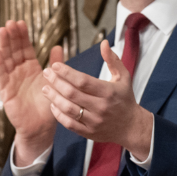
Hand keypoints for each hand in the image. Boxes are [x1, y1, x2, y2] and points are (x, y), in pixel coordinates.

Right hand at [0, 19, 60, 166]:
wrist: (41, 127)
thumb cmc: (47, 106)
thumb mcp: (54, 82)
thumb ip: (55, 65)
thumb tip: (59, 46)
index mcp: (31, 69)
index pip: (25, 49)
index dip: (22, 36)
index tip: (20, 22)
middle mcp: (19, 73)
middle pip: (14, 51)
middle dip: (12, 37)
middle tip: (10, 23)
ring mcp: (11, 81)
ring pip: (6, 60)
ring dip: (3, 45)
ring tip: (1, 31)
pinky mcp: (6, 92)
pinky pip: (2, 76)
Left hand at [42, 39, 152, 158]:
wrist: (131, 127)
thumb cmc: (125, 98)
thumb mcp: (123, 77)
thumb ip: (113, 60)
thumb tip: (104, 43)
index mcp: (108, 92)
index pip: (83, 81)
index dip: (67, 72)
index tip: (55, 65)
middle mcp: (101, 107)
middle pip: (72, 94)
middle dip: (56, 82)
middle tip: (46, 73)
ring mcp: (94, 121)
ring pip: (68, 109)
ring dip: (54, 98)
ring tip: (45, 88)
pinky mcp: (88, 132)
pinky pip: (69, 124)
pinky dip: (58, 114)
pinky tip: (52, 104)